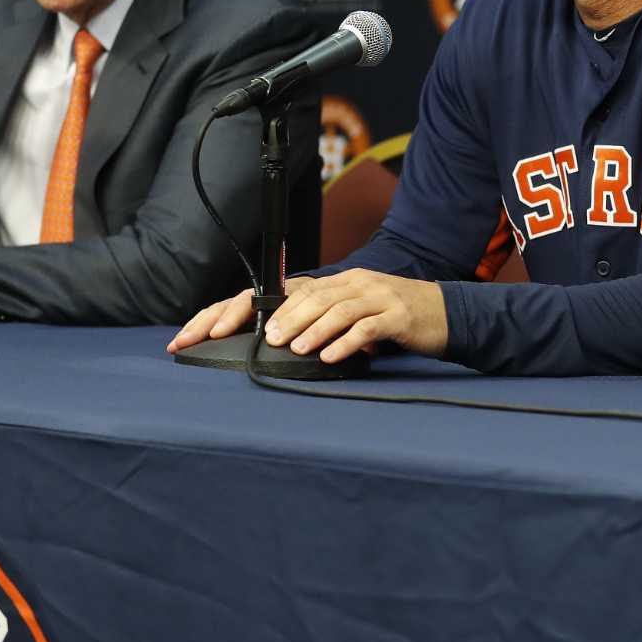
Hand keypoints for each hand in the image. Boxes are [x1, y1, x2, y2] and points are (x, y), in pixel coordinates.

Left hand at [165, 270, 448, 363]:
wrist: (444, 314)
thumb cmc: (390, 319)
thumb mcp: (348, 316)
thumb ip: (314, 323)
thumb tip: (270, 345)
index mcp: (330, 284)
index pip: (273, 292)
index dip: (231, 311)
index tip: (196, 335)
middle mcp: (349, 283)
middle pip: (305, 296)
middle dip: (273, 319)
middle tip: (250, 340)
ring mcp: (374, 296)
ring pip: (335, 308)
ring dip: (309, 329)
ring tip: (291, 349)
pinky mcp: (396, 315)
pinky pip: (366, 327)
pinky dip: (346, 342)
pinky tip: (329, 357)